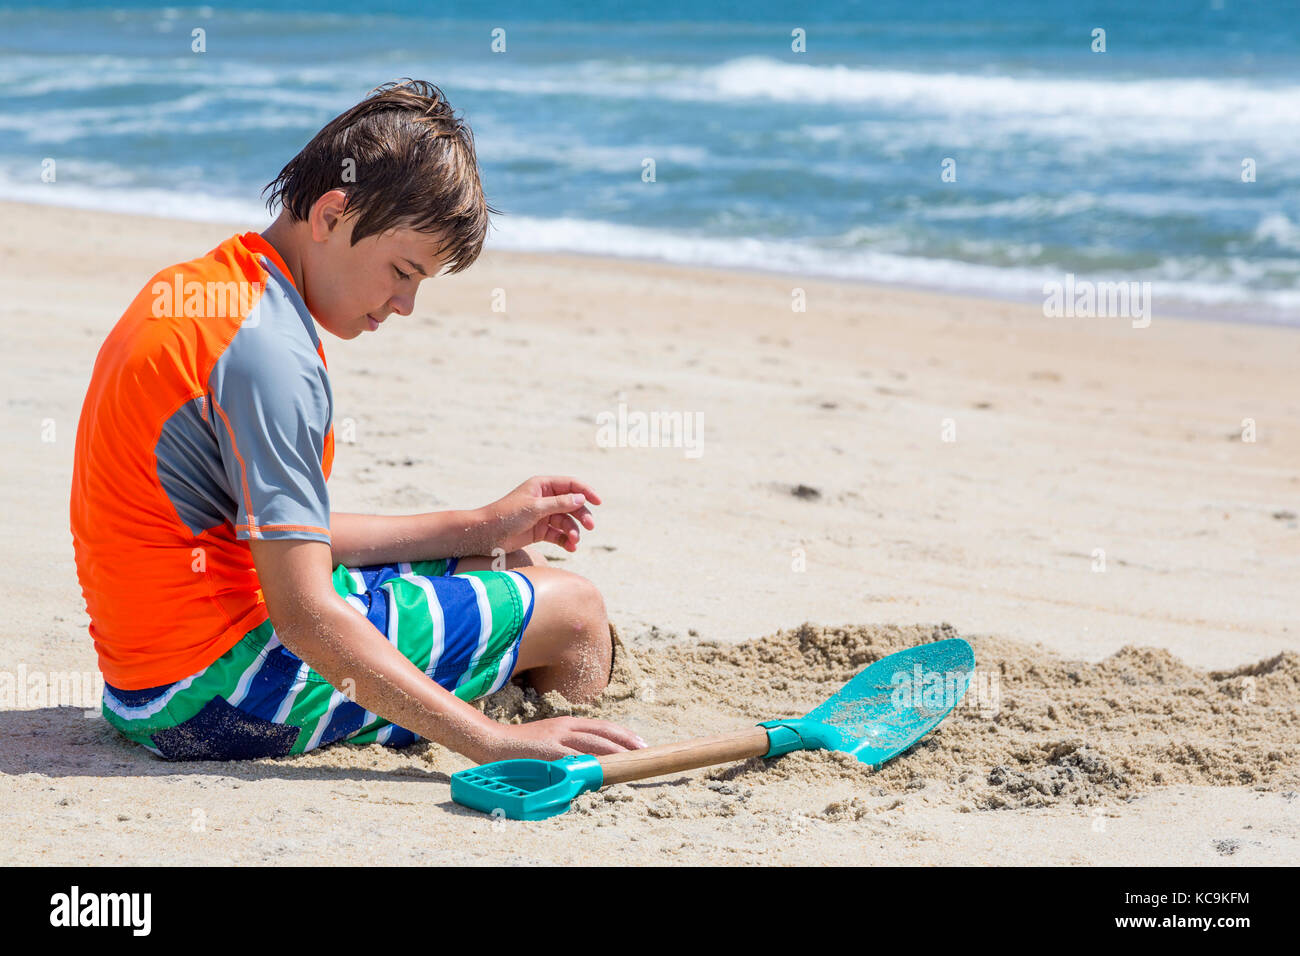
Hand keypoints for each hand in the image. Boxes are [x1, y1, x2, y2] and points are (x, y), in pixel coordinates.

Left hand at [480, 475, 601, 553]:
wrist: (485, 535)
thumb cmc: (506, 516)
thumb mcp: (535, 508)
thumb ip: (559, 504)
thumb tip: (581, 499)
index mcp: (542, 486)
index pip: (571, 485)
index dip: (586, 492)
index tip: (598, 502)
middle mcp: (545, 499)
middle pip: (572, 505)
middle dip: (581, 515)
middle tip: (589, 527)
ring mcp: (543, 516)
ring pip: (566, 522)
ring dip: (573, 531)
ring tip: (573, 542)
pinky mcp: (540, 531)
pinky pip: (559, 535)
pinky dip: (566, 540)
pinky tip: (571, 548)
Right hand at [482, 716, 646, 760]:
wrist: (493, 742)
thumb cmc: (522, 745)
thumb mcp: (550, 739)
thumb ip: (569, 746)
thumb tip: (590, 761)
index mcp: (568, 723)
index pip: (602, 725)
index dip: (623, 733)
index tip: (640, 742)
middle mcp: (565, 727)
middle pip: (603, 732)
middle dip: (626, 742)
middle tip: (644, 751)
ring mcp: (556, 738)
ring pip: (593, 743)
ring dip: (614, 752)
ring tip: (630, 760)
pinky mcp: (547, 752)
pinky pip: (574, 758)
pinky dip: (590, 763)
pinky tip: (602, 770)